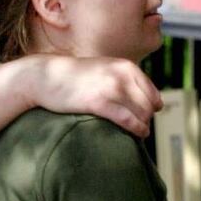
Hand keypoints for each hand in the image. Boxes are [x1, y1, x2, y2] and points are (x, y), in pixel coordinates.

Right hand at [27, 55, 162, 137]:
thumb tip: (146, 99)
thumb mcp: (106, 69)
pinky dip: (136, 129)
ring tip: (140, 132)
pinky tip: (138, 134)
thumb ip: (125, 79)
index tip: (148, 116)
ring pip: (141, 113)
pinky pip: (127, 120)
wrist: (47, 76)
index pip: (152, 93)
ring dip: (143, 126)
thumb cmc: (77, 76)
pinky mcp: (97, 102)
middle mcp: (121, 75)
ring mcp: (110, 88)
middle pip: (148, 105)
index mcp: (126, 67)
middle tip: (141, 126)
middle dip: (147, 118)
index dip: (153, 108)